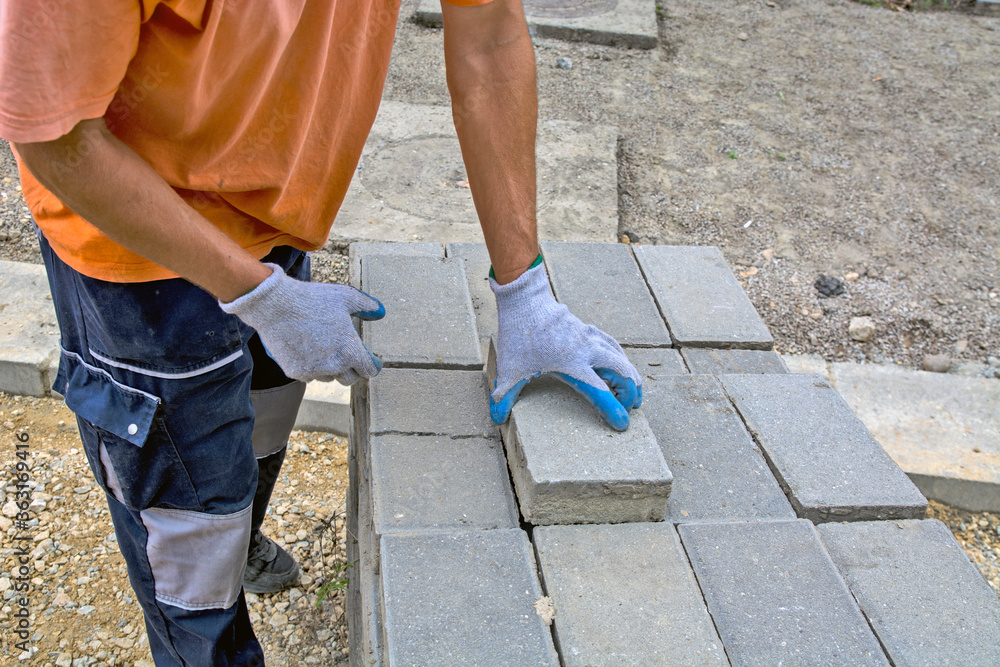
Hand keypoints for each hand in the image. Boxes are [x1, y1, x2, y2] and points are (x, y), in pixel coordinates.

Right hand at [220, 264, 384, 384]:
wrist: (275, 304)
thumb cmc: (313, 299)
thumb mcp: (345, 297)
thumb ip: (366, 306)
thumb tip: (380, 312)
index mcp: (350, 351)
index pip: (369, 371)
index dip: (371, 365)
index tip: (370, 361)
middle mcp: (334, 366)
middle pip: (350, 379)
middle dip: (351, 369)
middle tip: (346, 354)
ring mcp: (314, 371)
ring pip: (329, 377)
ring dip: (330, 368)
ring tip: (323, 347)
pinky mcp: (295, 372)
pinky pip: (309, 376)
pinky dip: (311, 367)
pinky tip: (307, 350)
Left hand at [490, 262, 642, 430]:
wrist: (524, 300)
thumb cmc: (518, 335)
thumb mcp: (509, 369)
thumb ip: (505, 396)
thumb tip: (496, 418)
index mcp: (572, 364)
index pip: (601, 391)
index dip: (614, 409)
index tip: (623, 423)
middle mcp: (587, 350)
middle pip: (622, 371)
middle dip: (631, 392)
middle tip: (632, 407)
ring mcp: (589, 337)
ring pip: (621, 356)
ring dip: (630, 374)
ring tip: (634, 390)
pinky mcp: (587, 329)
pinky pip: (612, 344)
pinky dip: (620, 357)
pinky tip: (620, 364)